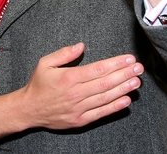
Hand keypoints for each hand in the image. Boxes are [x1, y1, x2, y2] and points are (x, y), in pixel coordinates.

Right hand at [20, 43, 142, 129]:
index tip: (128, 59)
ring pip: (105, 97)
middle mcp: (75, 93)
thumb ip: (64, 53)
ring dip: (123, 89)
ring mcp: (78, 108)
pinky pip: (100, 113)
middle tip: (138, 68)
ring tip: (136, 82)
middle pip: (105, 83)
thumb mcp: (45, 63)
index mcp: (68, 77)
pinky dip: (114, 107)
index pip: (97, 69)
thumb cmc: (38, 85)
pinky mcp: (80, 120)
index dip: (115, 64)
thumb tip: (81, 46)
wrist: (28, 109)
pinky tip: (126, 100)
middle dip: (124, 74)